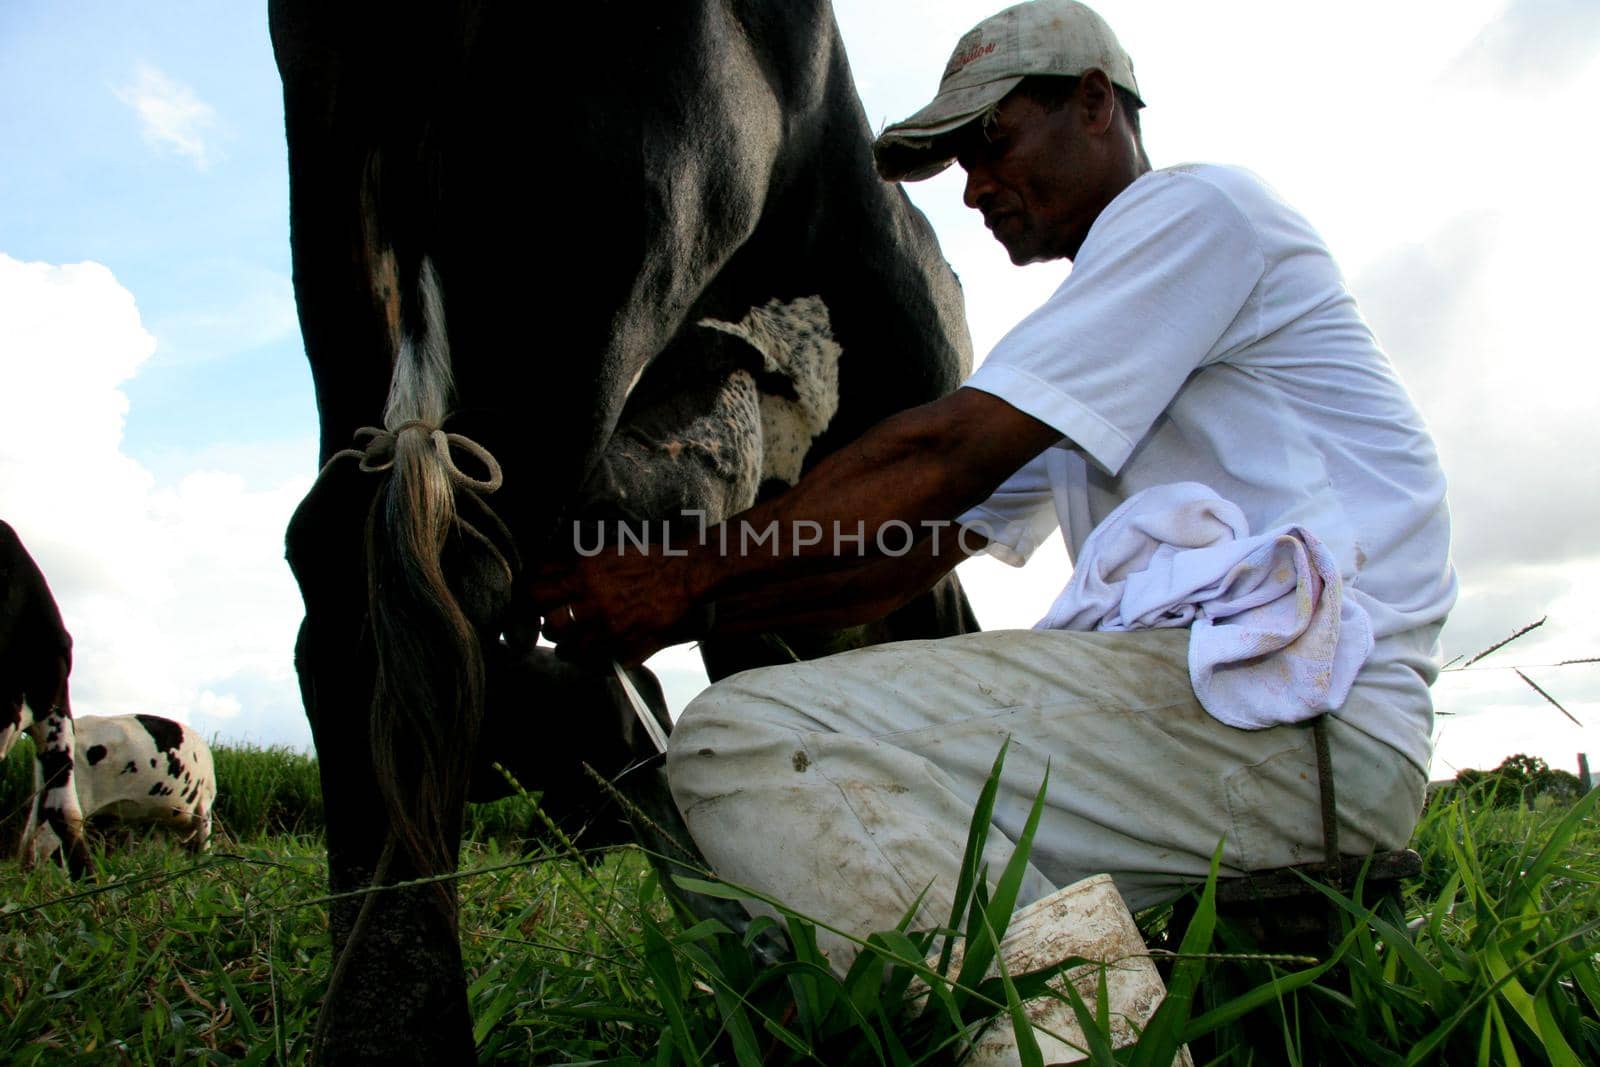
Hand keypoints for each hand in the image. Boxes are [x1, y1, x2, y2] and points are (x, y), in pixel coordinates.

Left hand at [524, 545, 705, 666]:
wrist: (686, 573)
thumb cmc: (647, 557)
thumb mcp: (604, 550)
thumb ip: (572, 562)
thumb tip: (543, 570)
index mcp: (584, 575)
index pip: (535, 594)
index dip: (531, 600)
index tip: (534, 603)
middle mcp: (593, 604)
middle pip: (550, 626)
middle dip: (550, 626)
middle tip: (557, 623)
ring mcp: (610, 629)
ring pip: (568, 650)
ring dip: (567, 647)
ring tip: (573, 642)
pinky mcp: (628, 647)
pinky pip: (595, 664)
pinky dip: (590, 661)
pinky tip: (593, 653)